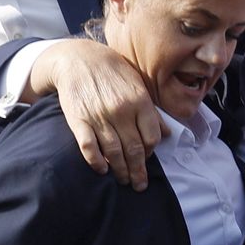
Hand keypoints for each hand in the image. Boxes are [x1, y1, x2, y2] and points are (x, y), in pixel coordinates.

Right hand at [31, 40, 159, 190]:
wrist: (79, 59)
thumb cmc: (113, 73)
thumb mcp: (138, 87)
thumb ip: (151, 112)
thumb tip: (167, 134)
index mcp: (139, 103)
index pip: (151, 138)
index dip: (151, 153)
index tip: (147, 160)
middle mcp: (121, 111)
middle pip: (134, 149)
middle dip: (138, 171)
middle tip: (139, 185)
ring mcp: (99, 116)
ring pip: (113, 152)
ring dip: (120, 170)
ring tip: (124, 181)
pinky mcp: (78, 119)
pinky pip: (88, 146)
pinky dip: (96, 161)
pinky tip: (102, 170)